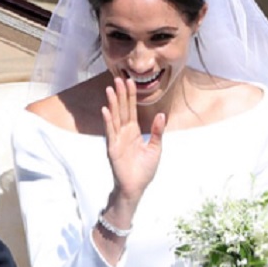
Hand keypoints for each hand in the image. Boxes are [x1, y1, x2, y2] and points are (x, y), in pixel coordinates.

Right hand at [102, 76, 164, 203]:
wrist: (136, 187)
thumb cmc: (144, 170)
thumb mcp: (155, 149)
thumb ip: (157, 132)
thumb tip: (162, 115)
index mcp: (133, 132)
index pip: (131, 110)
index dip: (131, 96)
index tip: (130, 82)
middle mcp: (123, 133)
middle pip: (122, 110)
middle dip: (120, 94)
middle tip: (118, 78)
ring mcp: (117, 140)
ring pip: (115, 118)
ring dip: (112, 103)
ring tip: (109, 89)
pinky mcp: (113, 148)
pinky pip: (110, 132)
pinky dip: (108, 121)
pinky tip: (106, 110)